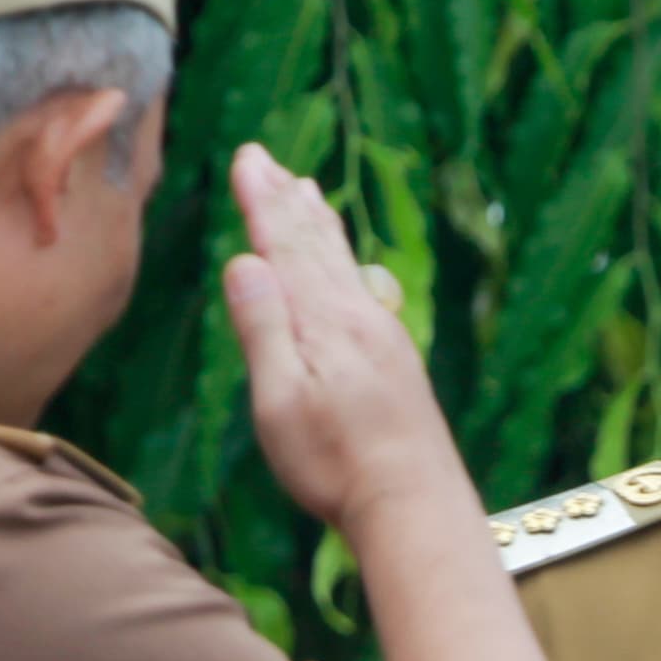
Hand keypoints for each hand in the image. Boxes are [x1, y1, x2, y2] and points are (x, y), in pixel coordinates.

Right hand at [218, 143, 469, 532]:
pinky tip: (352, 265)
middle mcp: (358, 317)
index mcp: (324, 322)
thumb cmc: (337, 465)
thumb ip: (264, 328)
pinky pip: (362, 289)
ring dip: (319, 224)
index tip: (247, 157)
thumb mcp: (280, 403)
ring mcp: (382, 337)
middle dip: (285, 198)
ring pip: (344, 264)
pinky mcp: (395, 361)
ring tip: (307, 189)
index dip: (263, 201)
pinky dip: (346, 261)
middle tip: (265, 156)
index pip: (285, 246)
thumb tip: (246, 260)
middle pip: (316, 244)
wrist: (415, 505)